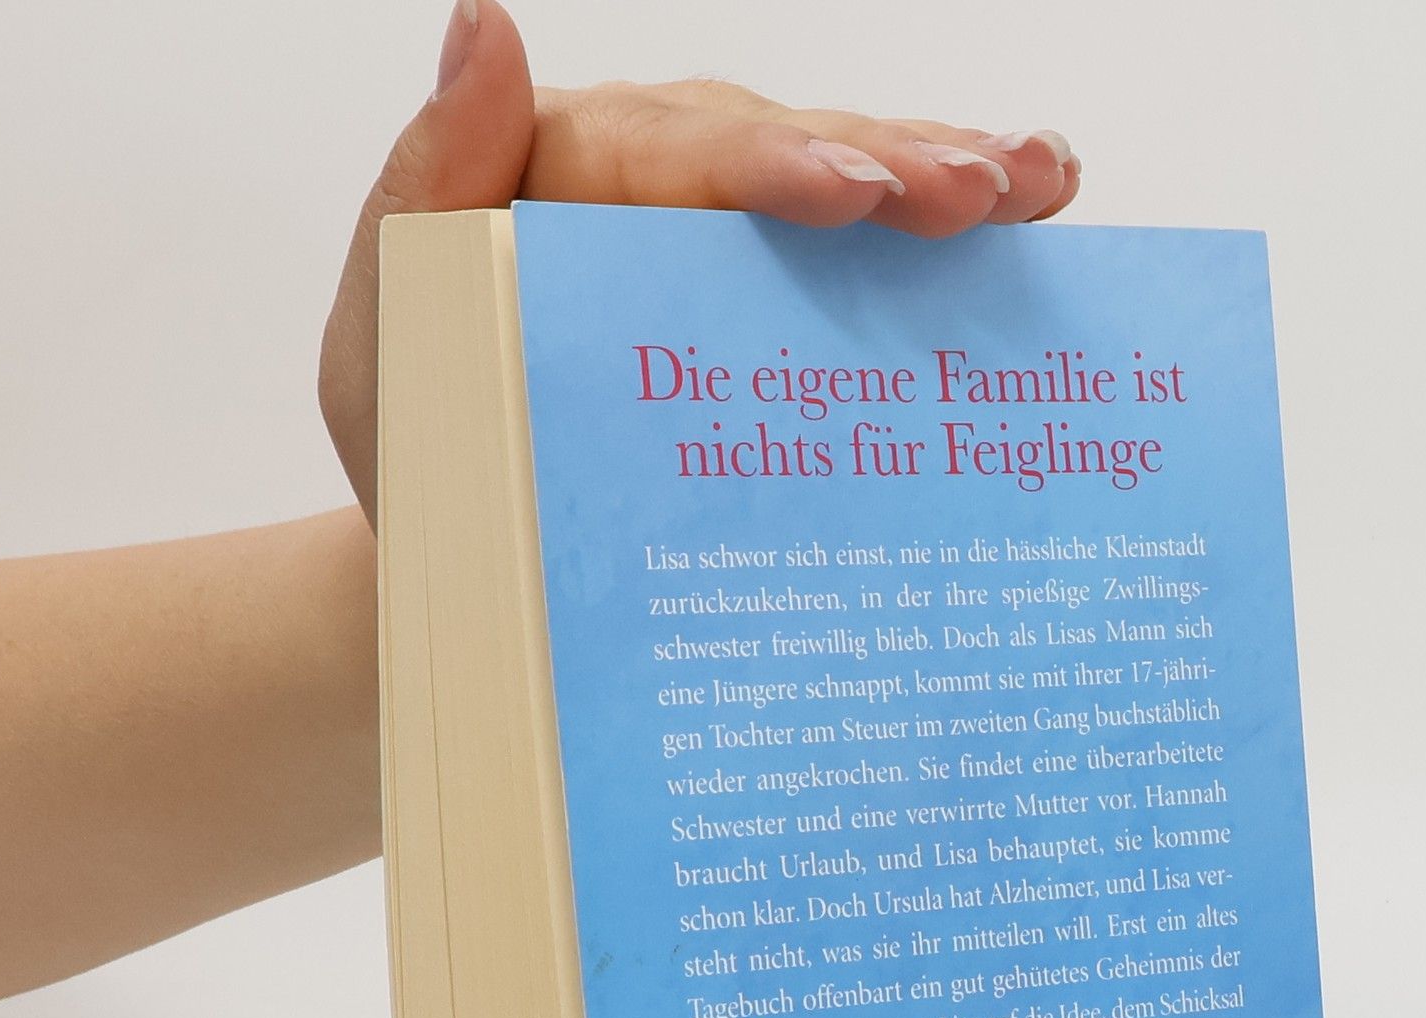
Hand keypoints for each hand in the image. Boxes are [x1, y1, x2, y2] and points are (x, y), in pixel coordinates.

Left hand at [320, 0, 1081, 520]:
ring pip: (845, 183)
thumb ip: (429, 186)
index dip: (773, 166)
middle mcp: (657, 183)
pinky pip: (868, 255)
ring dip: (946, 180)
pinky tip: (1033, 212)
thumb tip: (483, 27)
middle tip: (979, 195)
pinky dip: (949, 238)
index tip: (855, 196)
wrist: (469, 557)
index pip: (675, 152)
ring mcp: (725, 238)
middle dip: (891, 166)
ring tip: (1033, 187)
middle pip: (785, 152)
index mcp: (562, 174)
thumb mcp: (392, 333)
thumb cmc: (422, 450)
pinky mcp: (776, 300)